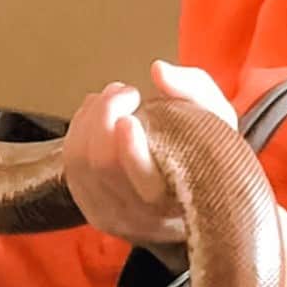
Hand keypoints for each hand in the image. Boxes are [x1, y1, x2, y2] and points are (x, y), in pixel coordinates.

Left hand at [62, 60, 236, 271]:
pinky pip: (70, 164)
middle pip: (103, 164)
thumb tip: (158, 71)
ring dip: (91, 116)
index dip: (130, 148)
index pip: (144, 179)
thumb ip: (194, 88)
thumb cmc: (207, 149)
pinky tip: (99, 112)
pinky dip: (80, 128)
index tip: (129, 118)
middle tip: (129, 92)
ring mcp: (112, 215)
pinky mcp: (90, 208)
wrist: (195, 190)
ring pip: (79, 161)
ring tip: (115, 96)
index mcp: (179, 196)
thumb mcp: (216, 116)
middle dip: (107, 114)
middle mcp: (142, 215)